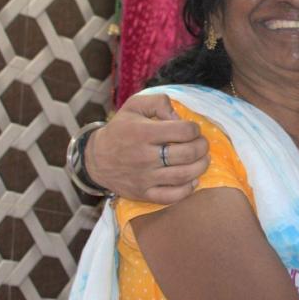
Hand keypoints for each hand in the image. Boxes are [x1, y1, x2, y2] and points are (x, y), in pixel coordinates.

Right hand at [85, 93, 209, 202]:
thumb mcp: (135, 105)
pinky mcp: (143, 194)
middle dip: (202, 147)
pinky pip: (172, 197)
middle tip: (202, 144)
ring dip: (200, 167)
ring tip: (202, 159)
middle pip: (187, 154)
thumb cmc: (121, 129)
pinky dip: (188, 189)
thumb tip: (178, 117)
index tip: (193, 129)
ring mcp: (144, 178)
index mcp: (143, 133)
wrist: (96, 159)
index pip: (183, 131)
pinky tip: (192, 179)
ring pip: (183, 176)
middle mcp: (144, 157)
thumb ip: (159, 102)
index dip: (194, 129)